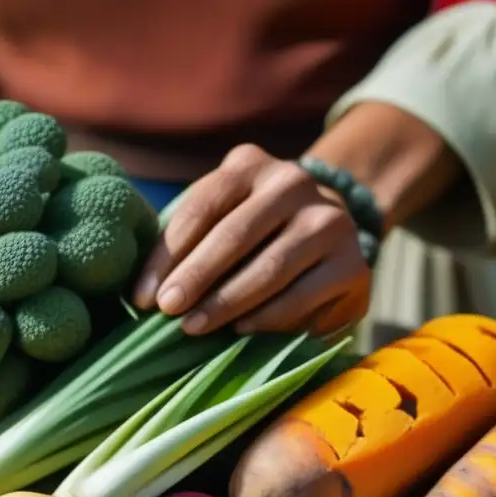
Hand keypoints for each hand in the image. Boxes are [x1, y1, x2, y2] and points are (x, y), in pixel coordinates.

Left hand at [131, 144, 370, 335]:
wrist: (330, 232)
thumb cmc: (253, 233)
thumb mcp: (220, 218)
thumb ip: (187, 239)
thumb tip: (143, 290)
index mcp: (249, 166)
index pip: (201, 208)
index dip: (168, 255)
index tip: (143, 297)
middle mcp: (293, 183)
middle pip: (235, 235)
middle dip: (196, 278)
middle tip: (167, 311)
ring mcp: (329, 221)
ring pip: (270, 267)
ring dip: (227, 303)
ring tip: (194, 327)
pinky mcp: (352, 264)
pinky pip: (302, 295)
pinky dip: (268, 317)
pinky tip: (242, 330)